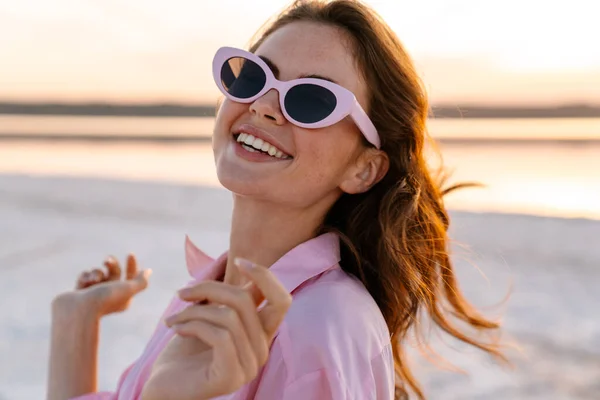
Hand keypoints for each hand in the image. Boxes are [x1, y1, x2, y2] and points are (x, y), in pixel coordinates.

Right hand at [52, 254, 151, 317]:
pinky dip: (85, 276)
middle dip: (112, 264)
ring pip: (98, 272)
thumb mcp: (129, 289)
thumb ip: (141, 281)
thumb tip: (148, 271)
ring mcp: (93, 295)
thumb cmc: (105, 299)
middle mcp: (109, 297)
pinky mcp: (79, 293)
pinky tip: (84, 282)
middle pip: (114, 272)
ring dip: (96, 272)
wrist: (76, 310)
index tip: (130, 255)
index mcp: (123, 298)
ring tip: (94, 279)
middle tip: (107, 260)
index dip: (132, 266)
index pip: (130, 279)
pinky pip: (84, 276)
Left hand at [140, 258, 291, 399]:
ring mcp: (249, 366)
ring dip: (193, 311)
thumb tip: (237, 259)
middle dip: (210, 288)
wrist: (161, 387)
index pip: (281, 300)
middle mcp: (261, 350)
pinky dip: (192, 325)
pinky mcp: (232, 377)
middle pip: (247, 301)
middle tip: (182, 293)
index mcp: (260, 334)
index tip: (238, 261)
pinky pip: (220, 336)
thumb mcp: (207, 314)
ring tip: (173, 318)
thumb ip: (225, 295)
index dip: (264, 276)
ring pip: (229, 316)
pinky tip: (175, 328)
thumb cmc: (183, 349)